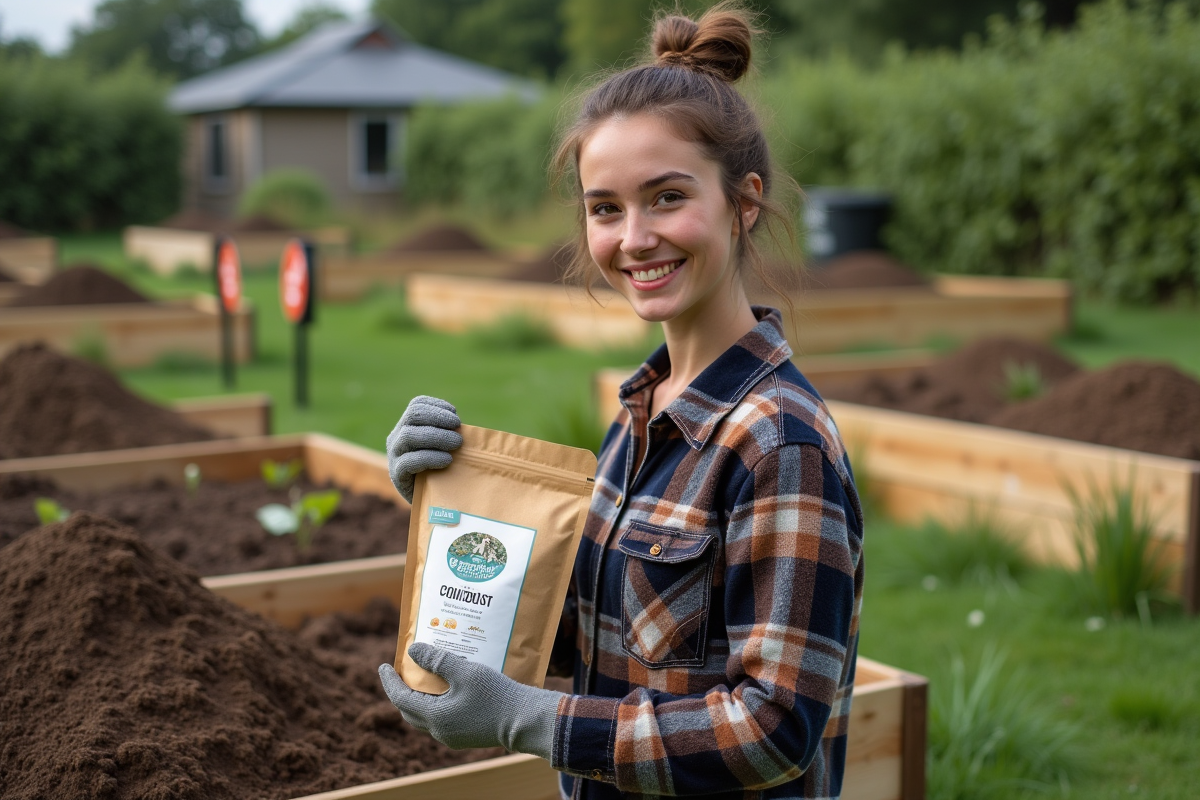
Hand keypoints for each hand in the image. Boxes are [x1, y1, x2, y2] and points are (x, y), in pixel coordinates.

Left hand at [378, 643, 562, 757]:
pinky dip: (435, 704)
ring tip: (423, 677)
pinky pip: (441, 719)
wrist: (524, 721)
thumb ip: (437, 660)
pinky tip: (446, 689)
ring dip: (419, 698)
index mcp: (435, 716)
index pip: (400, 698)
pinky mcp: (465, 736)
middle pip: (410, 711)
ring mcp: (452, 736)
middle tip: (402, 671)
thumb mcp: (464, 671)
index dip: (389, 681)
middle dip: (402, 691)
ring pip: (425, 717)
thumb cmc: (495, 694)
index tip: (383, 665)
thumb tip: (413, 651)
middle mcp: (439, 731)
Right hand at [385, 396, 461, 502]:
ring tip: (457, 443)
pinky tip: (447, 460)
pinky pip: (409, 461)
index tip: (455, 415)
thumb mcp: (444, 449)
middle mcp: (396, 437)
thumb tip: (468, 429)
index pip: (417, 405)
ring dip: (437, 436)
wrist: (428, 504)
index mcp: (407, 426)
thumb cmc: (441, 472)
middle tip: (458, 428)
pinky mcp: (396, 474)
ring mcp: (394, 455)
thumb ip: (450, 435)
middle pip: (413, 416)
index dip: (437, 406)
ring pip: (409, 436)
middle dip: (438, 418)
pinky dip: (430, 457)